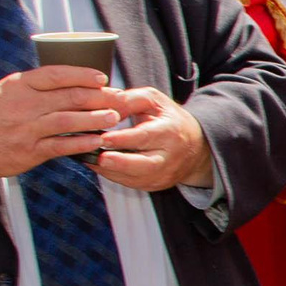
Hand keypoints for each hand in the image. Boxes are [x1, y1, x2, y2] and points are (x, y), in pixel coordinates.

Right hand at [0, 66, 124, 183]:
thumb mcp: (7, 90)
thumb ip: (36, 86)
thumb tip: (72, 80)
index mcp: (19, 85)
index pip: (55, 74)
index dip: (82, 74)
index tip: (102, 77)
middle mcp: (23, 105)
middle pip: (68, 97)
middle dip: (98, 97)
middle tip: (118, 98)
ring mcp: (26, 129)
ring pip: (67, 121)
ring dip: (95, 119)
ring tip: (113, 117)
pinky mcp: (28, 151)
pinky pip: (60, 146)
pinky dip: (81, 143)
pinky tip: (97, 141)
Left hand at [96, 88, 214, 190]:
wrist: (195, 146)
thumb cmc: (169, 119)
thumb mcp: (154, 101)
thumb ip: (130, 100)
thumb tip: (108, 108)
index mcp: (170, 131)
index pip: (146, 137)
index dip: (124, 139)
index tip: (104, 138)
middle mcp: (170, 156)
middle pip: (145, 164)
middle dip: (120, 163)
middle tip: (99, 158)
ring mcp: (164, 174)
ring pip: (136, 178)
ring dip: (111, 172)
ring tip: (90, 161)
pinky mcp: (156, 185)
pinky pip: (132, 184)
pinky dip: (113, 177)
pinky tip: (99, 167)